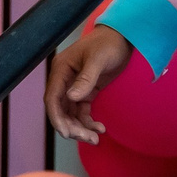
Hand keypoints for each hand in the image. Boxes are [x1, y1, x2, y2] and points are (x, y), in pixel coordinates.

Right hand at [46, 24, 134, 143]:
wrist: (124, 37)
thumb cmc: (109, 43)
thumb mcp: (99, 59)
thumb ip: (86, 78)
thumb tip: (71, 97)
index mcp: (61, 70)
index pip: (52, 98)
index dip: (56, 118)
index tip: (67, 133)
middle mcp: (64, 80)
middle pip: (61, 110)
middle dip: (72, 127)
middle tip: (89, 139)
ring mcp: (74, 86)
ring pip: (71, 114)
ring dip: (81, 128)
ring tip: (96, 139)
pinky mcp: (86, 91)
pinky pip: (82, 112)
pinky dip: (89, 122)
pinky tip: (101, 129)